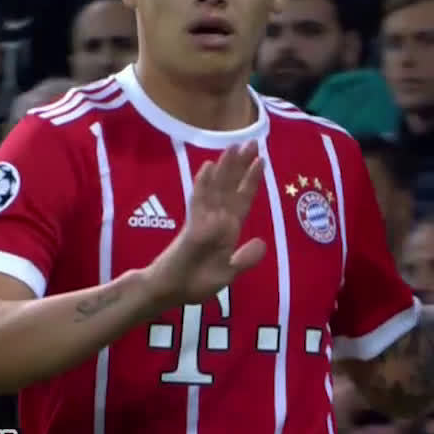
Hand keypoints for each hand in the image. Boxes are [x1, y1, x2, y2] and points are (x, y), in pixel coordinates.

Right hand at [147, 142, 266, 306]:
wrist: (171, 292)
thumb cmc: (195, 282)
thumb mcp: (228, 273)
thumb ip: (245, 259)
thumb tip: (262, 242)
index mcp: (228, 229)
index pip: (243, 199)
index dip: (252, 180)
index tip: (262, 159)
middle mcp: (217, 220)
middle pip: (231, 187)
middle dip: (241, 165)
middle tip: (251, 141)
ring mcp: (204, 221)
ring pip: (216, 189)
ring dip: (225, 168)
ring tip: (234, 146)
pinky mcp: (192, 229)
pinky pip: (199, 204)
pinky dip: (203, 186)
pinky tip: (208, 167)